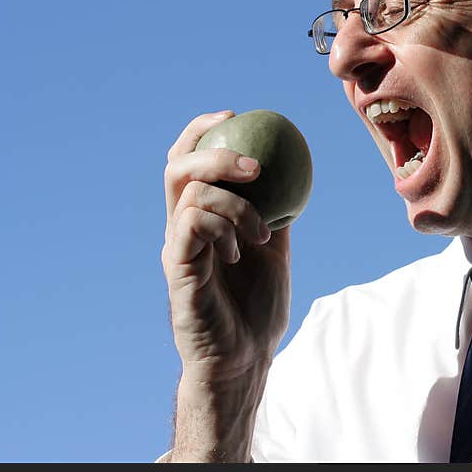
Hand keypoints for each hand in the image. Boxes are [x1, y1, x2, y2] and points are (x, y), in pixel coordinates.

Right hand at [161, 111, 290, 382]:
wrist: (246, 356)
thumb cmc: (257, 306)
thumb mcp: (274, 248)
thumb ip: (275, 212)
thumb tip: (296, 173)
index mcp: (199, 218)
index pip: (188, 161)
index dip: (202, 130)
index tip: (234, 115)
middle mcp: (180, 228)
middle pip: (178, 167)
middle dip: (216, 153)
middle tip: (256, 166)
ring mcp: (175, 247)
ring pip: (191, 194)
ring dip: (237, 205)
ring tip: (261, 235)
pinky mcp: (176, 269)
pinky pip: (192, 225)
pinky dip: (224, 227)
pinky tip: (243, 251)